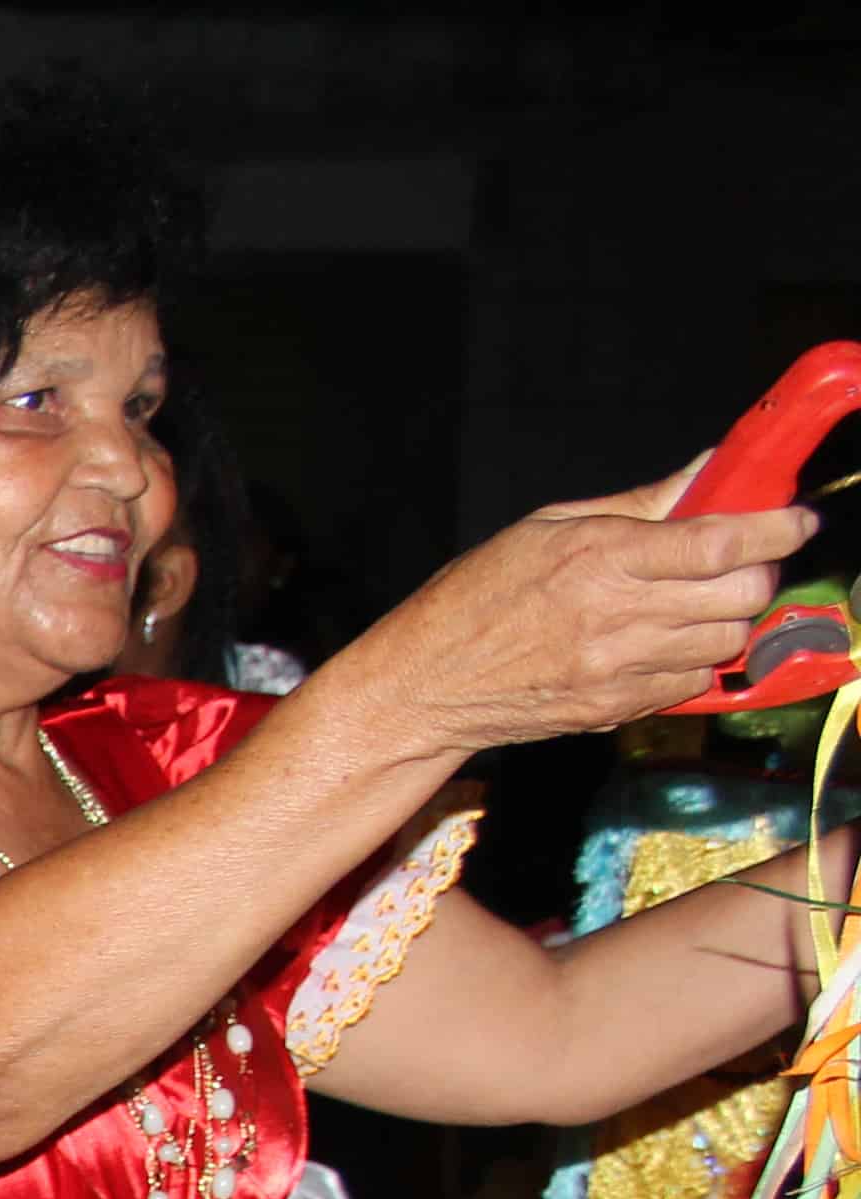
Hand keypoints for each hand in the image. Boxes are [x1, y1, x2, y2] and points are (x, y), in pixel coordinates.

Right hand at [339, 460, 815, 756]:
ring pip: (727, 641)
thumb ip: (638, 504)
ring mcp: (619, 669)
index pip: (724, 540)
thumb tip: (705, 471)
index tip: (795, 521)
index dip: (777, 528)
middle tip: (738, 563)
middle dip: (756, 573)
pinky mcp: (614, 709)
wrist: (423, 686)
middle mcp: (618, 615)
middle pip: (742, 593)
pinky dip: (695, 660)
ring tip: (699, 605)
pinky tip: (666, 644)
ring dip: (728, 619)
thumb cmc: (473, 599)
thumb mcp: (547, 527)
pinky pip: (692, 683)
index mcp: (602, 556)